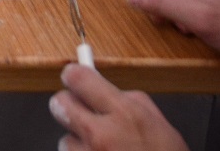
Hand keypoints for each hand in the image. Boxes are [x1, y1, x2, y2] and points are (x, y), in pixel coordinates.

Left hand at [49, 64, 187, 150]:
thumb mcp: (160, 126)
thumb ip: (130, 102)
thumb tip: (105, 88)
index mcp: (126, 114)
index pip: (79, 79)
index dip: (74, 76)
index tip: (73, 77)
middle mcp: (102, 135)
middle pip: (59, 103)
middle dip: (68, 106)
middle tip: (81, 112)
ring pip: (65, 139)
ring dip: (78, 143)